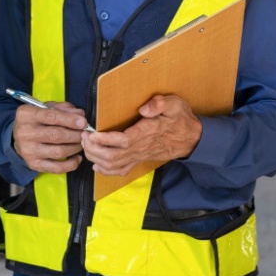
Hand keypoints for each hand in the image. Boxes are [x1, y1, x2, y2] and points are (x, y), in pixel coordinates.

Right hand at [12, 101, 88, 173]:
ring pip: (59, 152)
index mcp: (26, 115)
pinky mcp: (33, 164)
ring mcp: (28, 151)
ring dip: (75, 148)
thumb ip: (63, 109)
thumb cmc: (36, 120)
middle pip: (56, 135)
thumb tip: (80, 115)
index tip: (83, 122)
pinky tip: (77, 157)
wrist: (19, 137)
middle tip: (84, 134)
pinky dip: (71, 164)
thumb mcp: (46, 108)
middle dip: (75, 135)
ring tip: (80, 143)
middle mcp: (24, 133)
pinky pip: (57, 168)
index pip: (50, 116)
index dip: (69, 120)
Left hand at [82, 95, 201, 176]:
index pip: (122, 141)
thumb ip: (160, 104)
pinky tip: (95, 164)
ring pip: (113, 165)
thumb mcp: (174, 104)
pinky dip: (105, 170)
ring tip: (86, 144)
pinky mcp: (138, 160)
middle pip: (112, 156)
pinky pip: (120, 171)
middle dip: (93, 148)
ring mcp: (138, 156)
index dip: (104, 140)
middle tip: (84, 136)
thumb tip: (144, 108)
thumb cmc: (180, 119)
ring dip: (95, 157)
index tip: (91, 133)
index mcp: (146, 133)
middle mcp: (140, 148)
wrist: (191, 138)